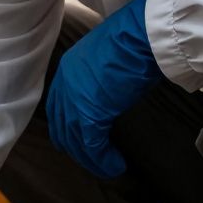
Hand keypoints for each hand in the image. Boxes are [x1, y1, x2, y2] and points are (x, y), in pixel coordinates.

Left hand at [47, 0, 162, 178]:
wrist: (143, 35)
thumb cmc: (137, 40)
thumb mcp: (109, 59)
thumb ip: (100, 79)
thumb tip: (109, 96)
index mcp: (68, 71)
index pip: (59, 109)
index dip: (68, 129)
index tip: (80, 143)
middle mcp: (65, 86)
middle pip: (63, 128)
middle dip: (77, 149)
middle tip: (95, 160)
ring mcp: (74, 100)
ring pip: (75, 141)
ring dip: (91, 159)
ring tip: (108, 168)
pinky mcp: (88, 113)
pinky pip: (91, 145)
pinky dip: (101, 160)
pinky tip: (114, 166)